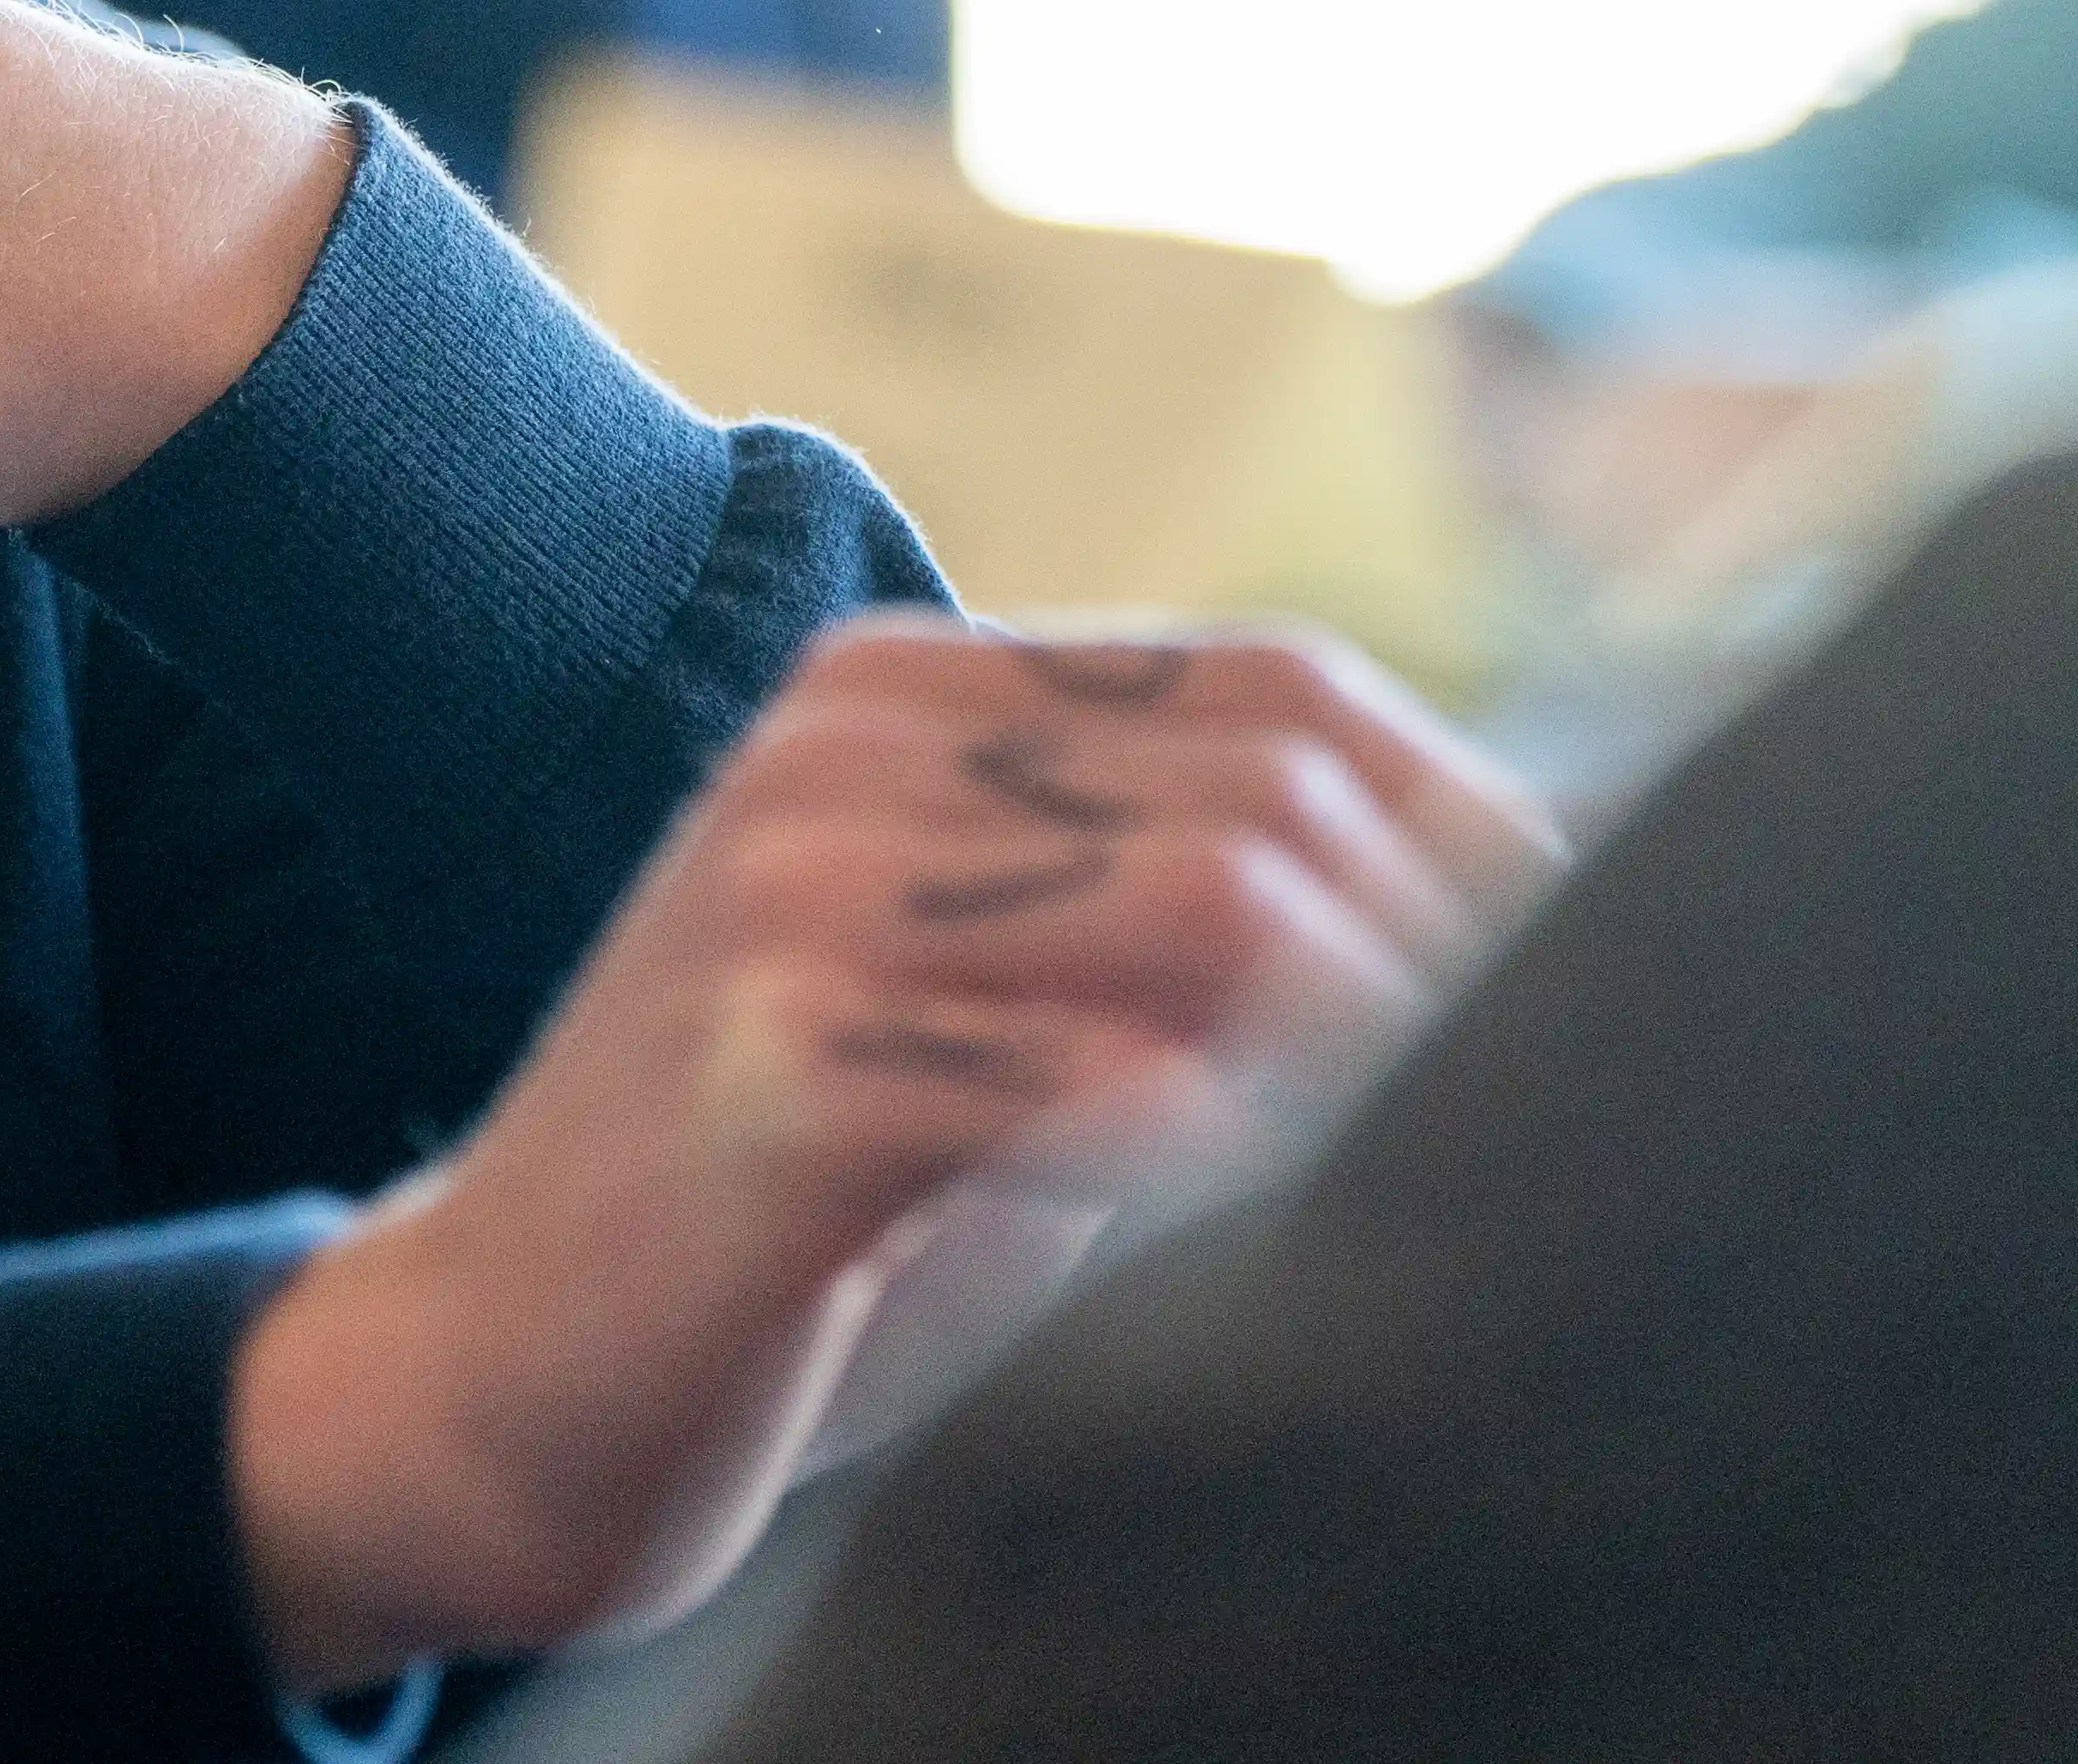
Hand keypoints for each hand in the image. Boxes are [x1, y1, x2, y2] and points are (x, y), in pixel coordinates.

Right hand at [225, 615, 1551, 1688]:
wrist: (463, 1385)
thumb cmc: (775, 1240)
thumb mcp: (967, 1022)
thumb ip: (1157, 937)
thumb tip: (1514, 926)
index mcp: (904, 697)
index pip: (1284, 691)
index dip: (1475, 826)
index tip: (1614, 983)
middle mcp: (847, 751)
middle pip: (1273, 787)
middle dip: (1461, 950)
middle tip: (1583, 1115)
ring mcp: (795, 897)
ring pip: (1210, 908)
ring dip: (1378, 1053)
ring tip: (1467, 1180)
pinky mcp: (775, 1078)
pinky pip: (1085, 1091)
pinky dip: (1235, 1166)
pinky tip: (1303, 1250)